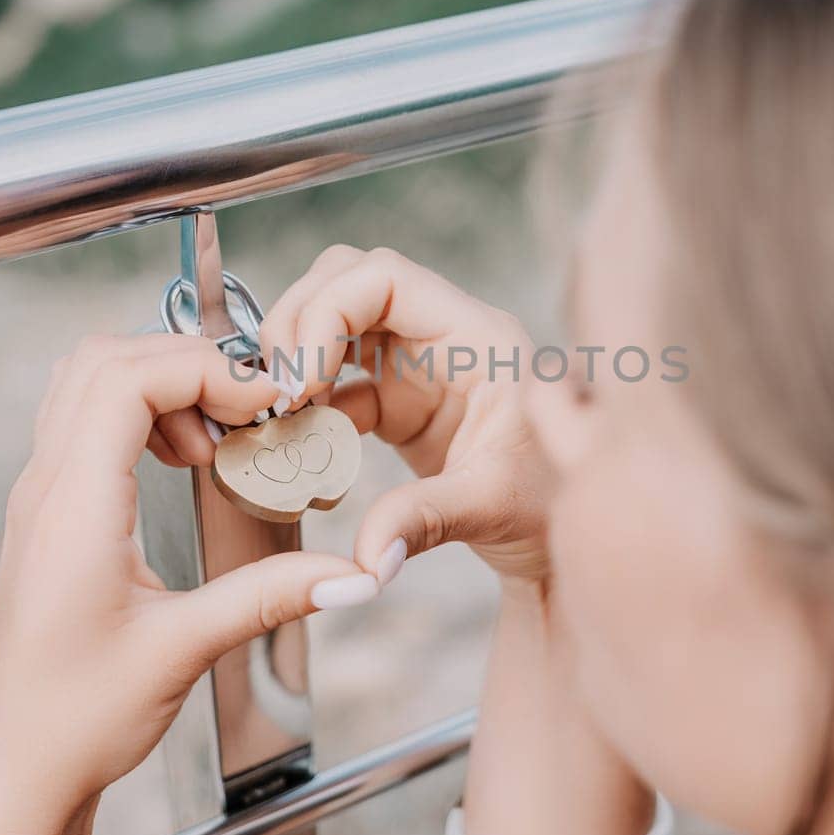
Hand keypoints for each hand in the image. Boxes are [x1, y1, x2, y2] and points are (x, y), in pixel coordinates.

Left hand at [0, 334, 375, 834]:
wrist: (15, 775)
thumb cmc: (75, 721)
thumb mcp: (184, 651)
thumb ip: (270, 598)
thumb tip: (354, 574)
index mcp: (73, 509)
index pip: (127, 379)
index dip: (203, 371)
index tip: (262, 403)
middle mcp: (44, 490)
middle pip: (103, 360)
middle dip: (187, 364)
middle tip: (249, 409)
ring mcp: (37, 500)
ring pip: (86, 384)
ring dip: (159, 385)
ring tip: (216, 438)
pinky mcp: (46, 517)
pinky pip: (81, 424)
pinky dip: (138, 415)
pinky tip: (182, 463)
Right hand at [261, 246, 548, 581]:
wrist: (555, 544)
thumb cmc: (548, 509)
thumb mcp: (494, 509)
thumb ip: (426, 522)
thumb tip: (367, 557)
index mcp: (478, 339)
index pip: (386, 277)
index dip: (327, 312)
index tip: (300, 381)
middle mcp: (445, 337)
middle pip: (348, 281)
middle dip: (299, 326)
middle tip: (278, 396)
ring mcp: (418, 366)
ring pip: (336, 321)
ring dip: (296, 360)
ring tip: (279, 418)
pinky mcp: (398, 402)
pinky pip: (335, 380)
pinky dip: (306, 405)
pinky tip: (297, 446)